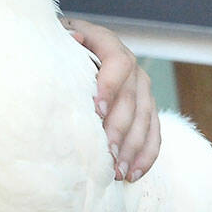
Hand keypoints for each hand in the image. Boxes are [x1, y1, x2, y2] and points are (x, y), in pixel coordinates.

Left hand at [62, 18, 160, 182]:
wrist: (72, 49)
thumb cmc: (60, 48)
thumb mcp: (58, 38)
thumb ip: (65, 38)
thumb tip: (75, 39)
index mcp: (108, 44)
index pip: (118, 63)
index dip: (110, 87)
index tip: (96, 111)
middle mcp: (130, 65)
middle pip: (132, 98)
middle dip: (119, 129)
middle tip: (105, 155)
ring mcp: (142, 87)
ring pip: (145, 119)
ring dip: (133, 148)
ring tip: (117, 172)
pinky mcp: (147, 108)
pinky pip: (153, 132)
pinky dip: (145, 155)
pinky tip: (132, 174)